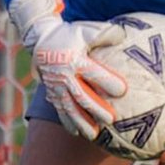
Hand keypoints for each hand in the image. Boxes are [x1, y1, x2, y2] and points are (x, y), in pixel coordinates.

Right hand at [8, 0, 126, 139]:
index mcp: (74, 59)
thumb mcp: (86, 29)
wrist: (40, 39)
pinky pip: (59, 110)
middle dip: (95, 108)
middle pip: (81, 95)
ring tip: (94, 135)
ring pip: (68, 107)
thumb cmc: (70, 34)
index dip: (107, 81)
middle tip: (111, 119)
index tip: (123, 91)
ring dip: (81, 122)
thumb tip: (124, 35)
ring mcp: (56, 86)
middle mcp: (64, 74)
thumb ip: (105, 33)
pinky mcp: (51, 92)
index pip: (92, 72)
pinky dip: (67, 122)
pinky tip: (77, 134)